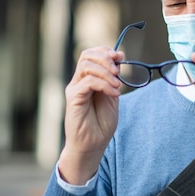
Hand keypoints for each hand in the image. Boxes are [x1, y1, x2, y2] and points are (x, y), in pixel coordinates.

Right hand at [59, 46, 122, 184]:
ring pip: (86, 66)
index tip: (120, 57)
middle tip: (118, 71)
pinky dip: (104, 84)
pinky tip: (114, 94)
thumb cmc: (101, 123)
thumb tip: (119, 58)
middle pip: (86, 55)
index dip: (105, 51)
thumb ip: (114, 79)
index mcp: (87, 79)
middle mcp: (78, 81)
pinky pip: (88, 82)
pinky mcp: (73, 98)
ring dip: (106, 72)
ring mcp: (75, 89)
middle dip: (105, 58)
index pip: (91, 54)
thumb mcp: (112, 96)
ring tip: (118, 86)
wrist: (92, 145)